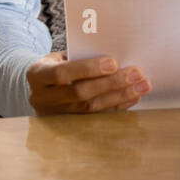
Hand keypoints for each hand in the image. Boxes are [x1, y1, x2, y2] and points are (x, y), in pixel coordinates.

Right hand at [26, 52, 150, 114]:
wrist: (39, 85)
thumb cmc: (56, 64)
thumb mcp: (60, 55)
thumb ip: (81, 55)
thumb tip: (117, 53)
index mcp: (37, 74)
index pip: (61, 73)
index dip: (88, 69)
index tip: (113, 63)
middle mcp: (42, 98)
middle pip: (80, 93)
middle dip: (111, 83)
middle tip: (136, 73)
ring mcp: (54, 115)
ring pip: (90, 108)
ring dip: (120, 96)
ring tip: (142, 86)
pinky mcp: (68, 125)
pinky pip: (96, 117)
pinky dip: (117, 107)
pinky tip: (133, 97)